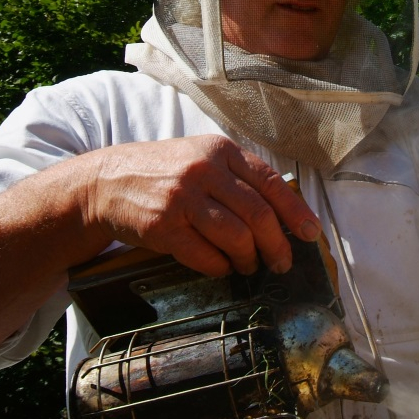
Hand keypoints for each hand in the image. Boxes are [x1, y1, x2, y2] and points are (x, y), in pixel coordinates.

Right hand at [81, 135, 320, 275]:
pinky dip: (220, 267)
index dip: (295, 212)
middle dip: (277, 245)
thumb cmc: (164, 172)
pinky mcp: (163, 227)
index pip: (270, 184)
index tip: (311, 234)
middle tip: (282, 262)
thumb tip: (284, 212)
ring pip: (236, 237)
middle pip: (258, 215)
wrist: (107, 182)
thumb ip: (239, 177)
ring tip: (249, 266)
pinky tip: (222, 267)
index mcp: (220, 151)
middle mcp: (204, 171)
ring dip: (249, 259)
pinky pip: (205, 256)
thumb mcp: (202, 158)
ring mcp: (182, 199)